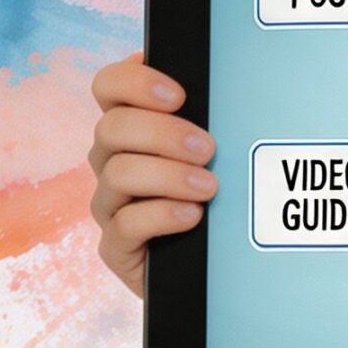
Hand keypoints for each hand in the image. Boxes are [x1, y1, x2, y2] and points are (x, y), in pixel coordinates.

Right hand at [87, 50, 217, 299]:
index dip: (134, 82)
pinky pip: (125, 225)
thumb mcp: (221, 150)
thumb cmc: (221, 196)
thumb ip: (216, 118)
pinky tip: (194, 216)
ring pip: (117, 174)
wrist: (213, 265)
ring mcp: (110, 205)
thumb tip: (238, 84)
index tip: (178, 95)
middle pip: (111, 128)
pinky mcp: (116, 247)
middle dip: (163, 133)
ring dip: (168, 175)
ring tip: (209, 187)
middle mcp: (112, 161)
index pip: (108, 87)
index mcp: (132, 128)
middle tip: (208, 149)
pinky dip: (162, 215)